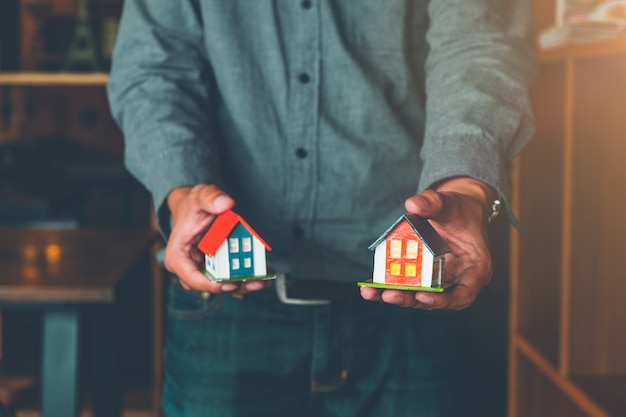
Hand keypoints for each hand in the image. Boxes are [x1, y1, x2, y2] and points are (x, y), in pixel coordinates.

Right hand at [164, 184, 272, 294]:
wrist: (194, 208)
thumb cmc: (192, 205)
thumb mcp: (199, 196)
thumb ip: (210, 197)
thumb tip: (225, 203)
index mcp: (179, 255)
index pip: (191, 278)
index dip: (210, 285)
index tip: (229, 284)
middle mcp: (190, 266)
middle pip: (211, 285)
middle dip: (235, 285)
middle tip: (256, 282)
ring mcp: (205, 268)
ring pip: (224, 283)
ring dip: (245, 283)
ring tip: (264, 280)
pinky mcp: (218, 267)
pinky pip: (232, 275)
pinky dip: (248, 274)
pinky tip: (266, 271)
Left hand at [360, 177, 495, 309]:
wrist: (456, 210)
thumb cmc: (460, 209)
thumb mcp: (450, 203)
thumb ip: (433, 203)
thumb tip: (413, 204)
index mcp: (476, 268)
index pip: (464, 294)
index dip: (444, 300)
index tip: (424, 297)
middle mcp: (458, 280)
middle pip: (435, 299)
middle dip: (410, 299)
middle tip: (388, 295)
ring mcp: (440, 280)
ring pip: (418, 296)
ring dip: (395, 296)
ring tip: (370, 293)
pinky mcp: (424, 277)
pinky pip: (408, 286)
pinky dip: (389, 287)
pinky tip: (369, 286)